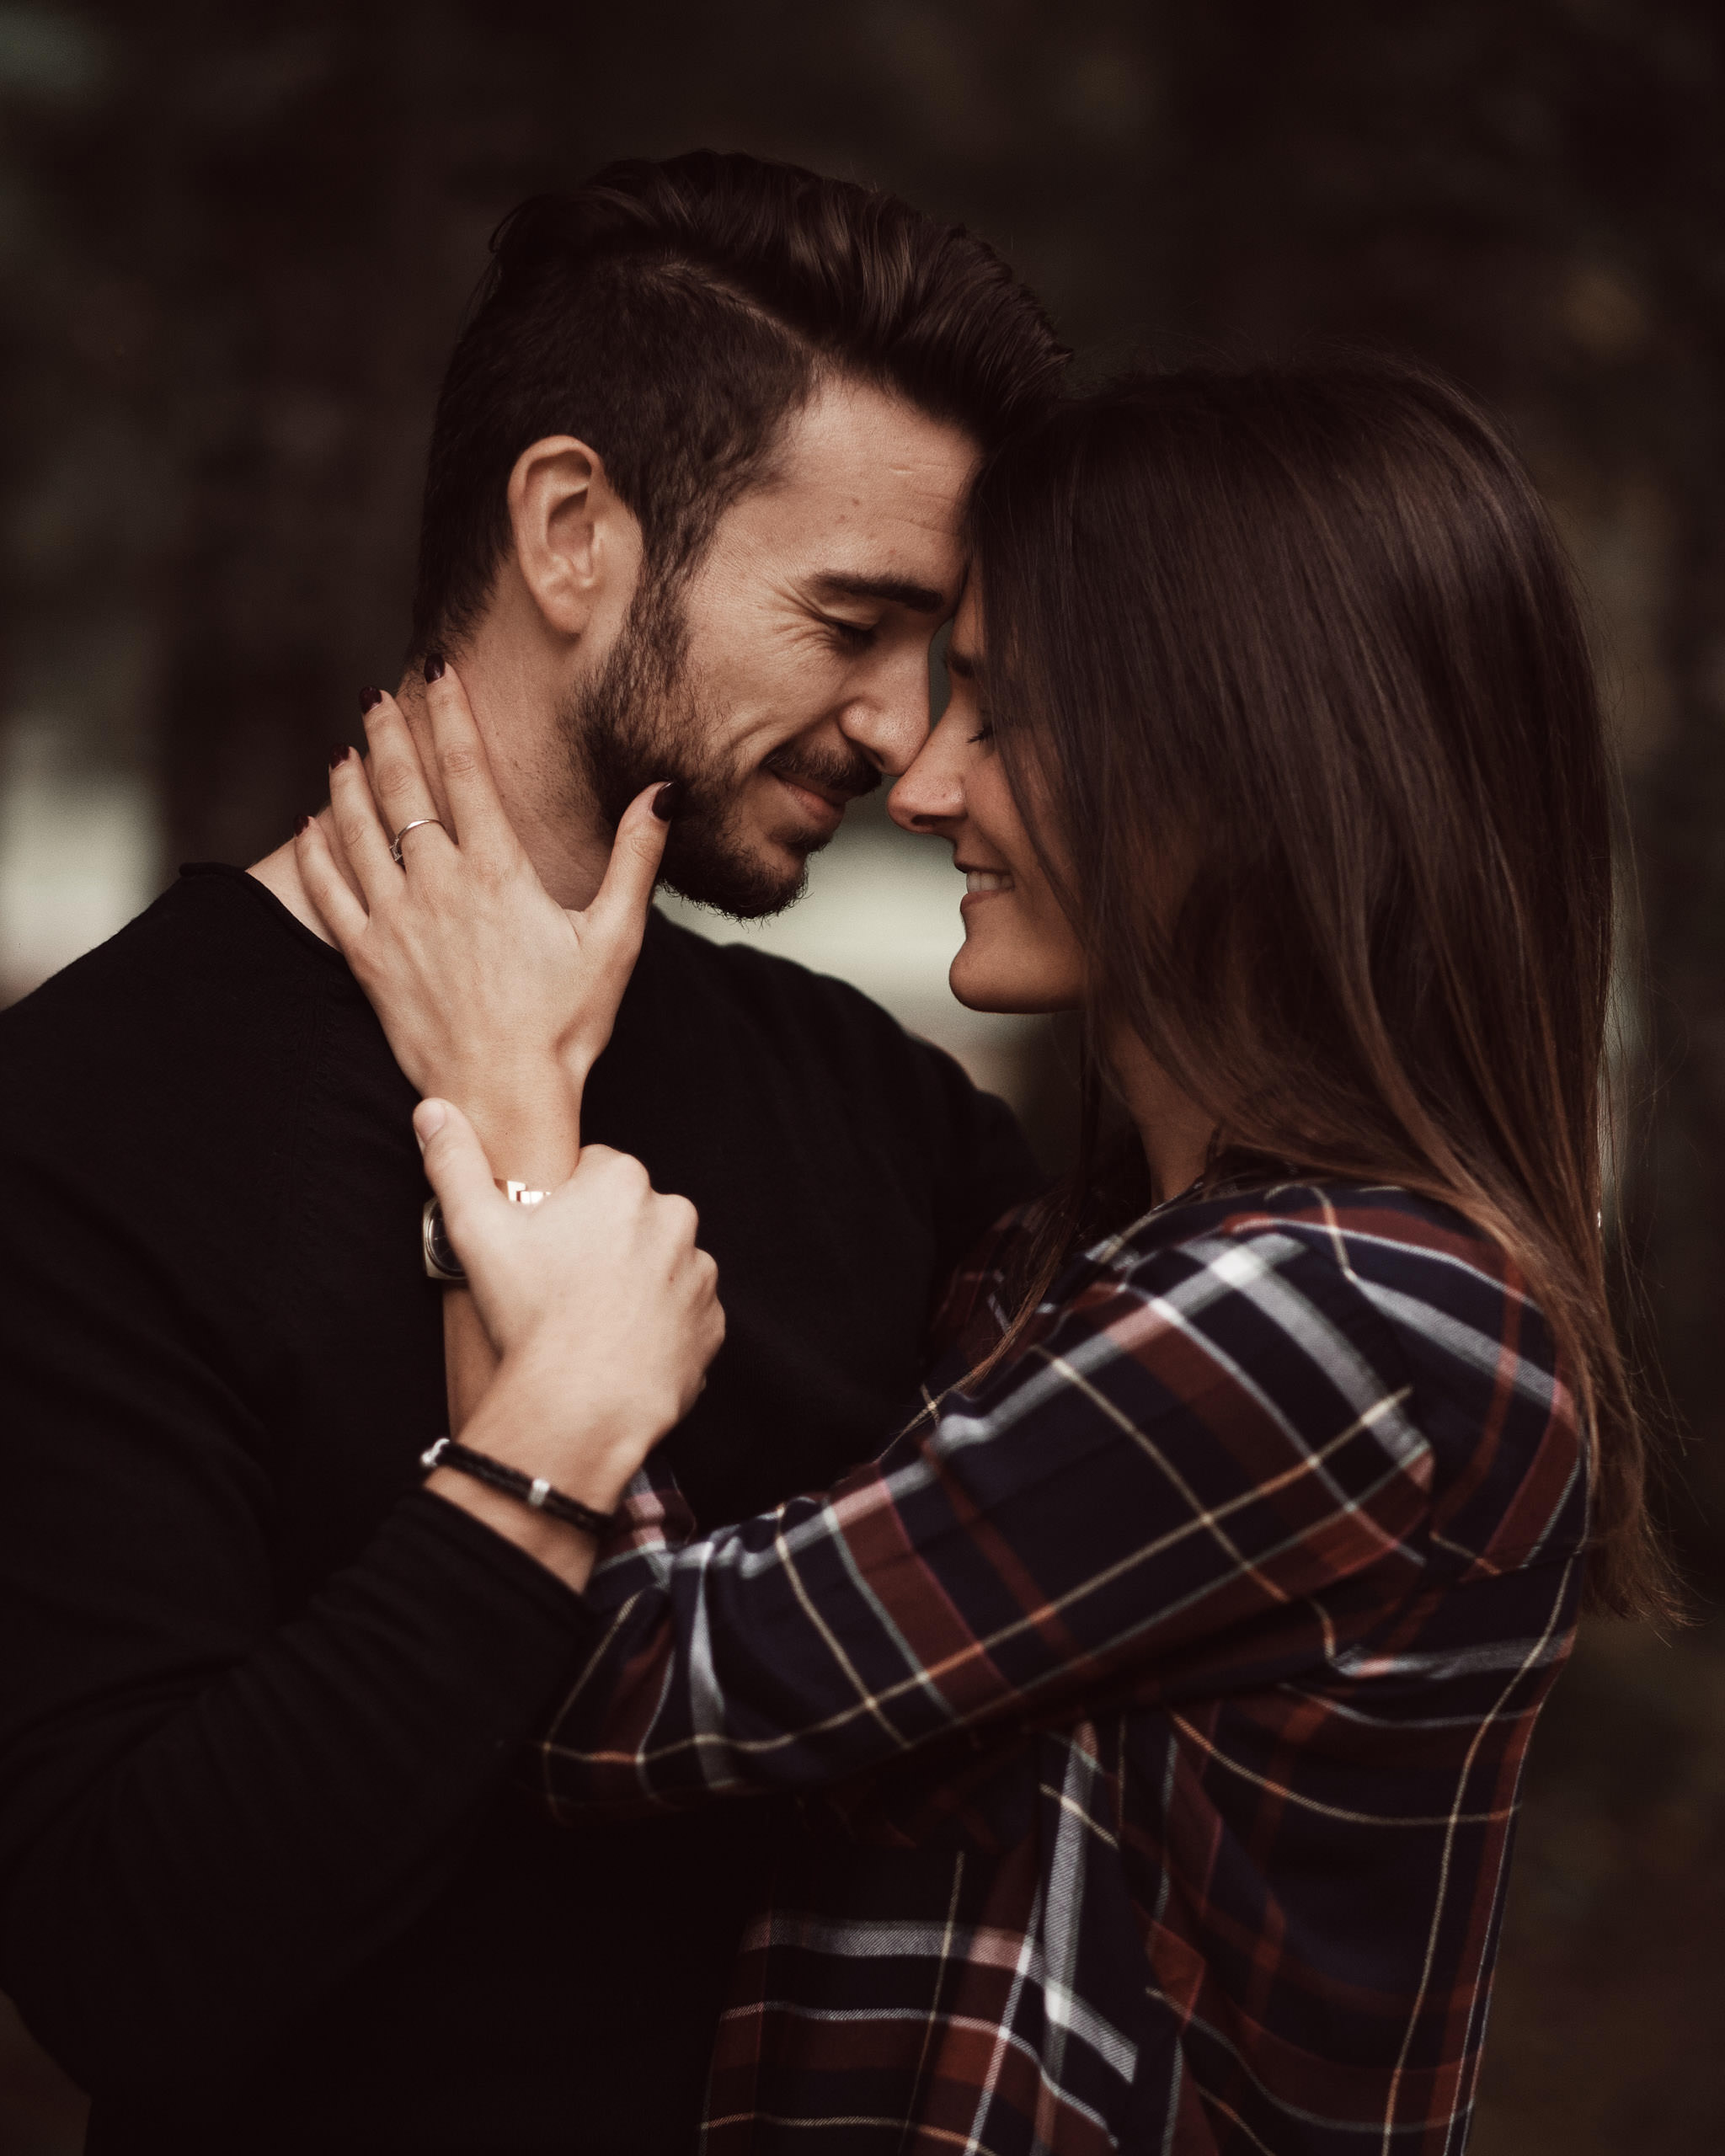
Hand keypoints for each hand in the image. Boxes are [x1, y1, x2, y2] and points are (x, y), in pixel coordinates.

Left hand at [294, 667, 671, 1176]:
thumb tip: (662, 792)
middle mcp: (439, 887)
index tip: (439, 673)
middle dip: (388, 733)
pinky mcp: (366, 959)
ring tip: (345, 751)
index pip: (467, 771)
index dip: (450, 714)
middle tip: (376, 696)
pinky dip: (316, 851)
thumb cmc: (566, 1025)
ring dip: (348, 782)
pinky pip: (328, 891)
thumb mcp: (615, 938)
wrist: (504, 1096)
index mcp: (499, 873)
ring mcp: (396, 921)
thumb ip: (635, 858)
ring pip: (357, 830)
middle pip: (401, 787)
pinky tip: (312, 826)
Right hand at [416, 1097, 723, 1526]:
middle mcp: (675, 1217)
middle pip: (630, 1215)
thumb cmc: (531, 1313)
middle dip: (602, 1239)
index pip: (594, 1170)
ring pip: (660, 1262)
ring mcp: (699, 1272)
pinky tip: (621, 1345)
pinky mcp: (710, 1323)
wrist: (581, 1404)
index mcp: (623, 1182)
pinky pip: (683, 1313)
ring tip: (591, 1318)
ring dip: (634, 1280)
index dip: (562, 1205)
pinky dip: (659, 1324)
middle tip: (561, 1283)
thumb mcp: (476, 1229)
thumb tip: (434, 1111)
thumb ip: (455, 1162)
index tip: (542, 1242)